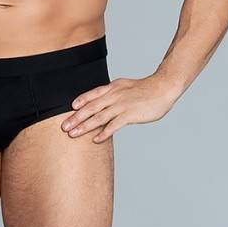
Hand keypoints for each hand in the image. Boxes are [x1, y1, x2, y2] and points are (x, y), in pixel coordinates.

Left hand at [61, 74, 178, 142]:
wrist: (163, 88)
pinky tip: (95, 140)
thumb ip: (114, 93)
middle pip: (91, 107)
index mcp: (113, 88)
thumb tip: (103, 102)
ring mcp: (122, 105)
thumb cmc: (146, 89)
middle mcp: (114, 96)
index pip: (93, 94)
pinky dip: (104, 133)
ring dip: (84, 126)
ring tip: (73, 134)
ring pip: (99, 117)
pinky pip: (114, 125)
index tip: (70, 109)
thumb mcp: (126, 86)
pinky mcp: (130, 114)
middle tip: (64, 127)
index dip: (81, 101)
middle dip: (76, 118)